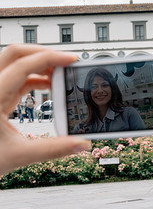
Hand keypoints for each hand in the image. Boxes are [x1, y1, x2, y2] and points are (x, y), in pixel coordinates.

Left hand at [0, 44, 91, 175]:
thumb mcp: (18, 154)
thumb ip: (53, 149)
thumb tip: (81, 143)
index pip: (22, 65)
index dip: (49, 58)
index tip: (71, 60)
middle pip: (16, 54)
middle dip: (43, 53)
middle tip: (65, 61)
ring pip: (15, 63)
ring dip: (39, 64)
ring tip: (61, 74)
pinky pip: (16, 78)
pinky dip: (34, 77)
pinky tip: (48, 86)